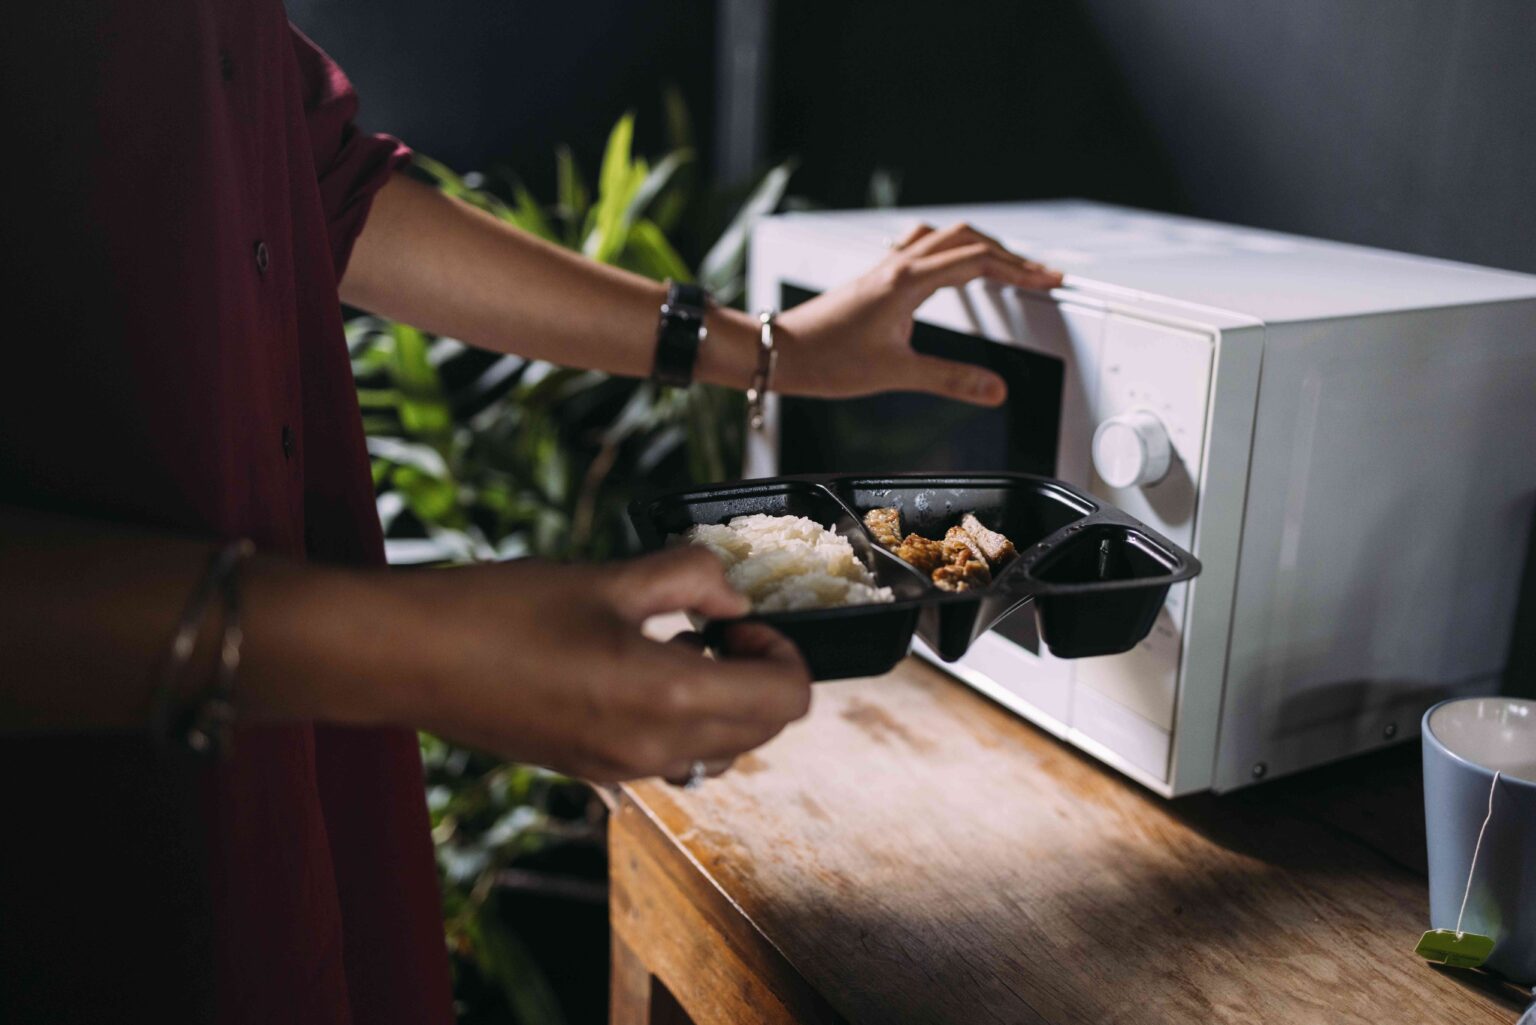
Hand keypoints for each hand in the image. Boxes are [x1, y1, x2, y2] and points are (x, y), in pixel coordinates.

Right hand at [392, 547, 811, 781]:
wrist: (409, 659)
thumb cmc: (502, 612)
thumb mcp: (608, 578)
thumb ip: (690, 580)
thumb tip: (733, 595)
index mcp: (668, 698)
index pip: (785, 701)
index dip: (784, 652)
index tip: (744, 619)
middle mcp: (654, 749)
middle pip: (761, 732)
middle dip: (759, 677)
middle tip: (718, 627)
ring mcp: (622, 769)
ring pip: (719, 750)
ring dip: (722, 701)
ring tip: (675, 644)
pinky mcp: (592, 771)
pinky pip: (671, 756)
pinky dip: (681, 717)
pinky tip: (637, 668)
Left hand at [774, 222, 1062, 405]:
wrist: (779, 352)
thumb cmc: (826, 360)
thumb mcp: (895, 374)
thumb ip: (950, 379)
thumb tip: (995, 390)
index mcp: (907, 281)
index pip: (978, 261)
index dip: (1020, 270)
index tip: (1049, 280)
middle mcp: (898, 266)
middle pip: (967, 239)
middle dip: (1008, 255)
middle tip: (1038, 275)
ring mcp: (886, 268)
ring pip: (943, 236)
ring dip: (979, 245)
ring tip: (1006, 266)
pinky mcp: (876, 277)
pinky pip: (921, 246)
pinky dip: (949, 249)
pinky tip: (951, 267)